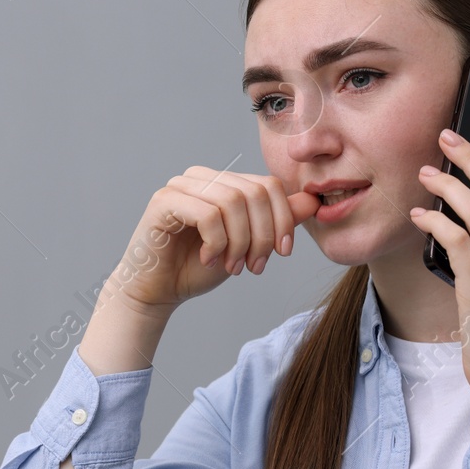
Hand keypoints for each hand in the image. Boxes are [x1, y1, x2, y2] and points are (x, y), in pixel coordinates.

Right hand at [105, 167, 321, 315]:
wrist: (157, 291)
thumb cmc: (198, 268)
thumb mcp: (247, 245)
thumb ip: (275, 221)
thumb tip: (312, 201)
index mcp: (223, 182)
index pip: (268, 185)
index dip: (284, 218)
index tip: (282, 253)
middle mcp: (202, 177)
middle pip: (254, 192)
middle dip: (263, 234)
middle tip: (256, 266)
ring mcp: (180, 186)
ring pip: (233, 201)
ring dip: (241, 242)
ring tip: (233, 266)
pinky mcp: (164, 202)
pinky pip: (208, 215)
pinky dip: (217, 243)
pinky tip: (209, 260)